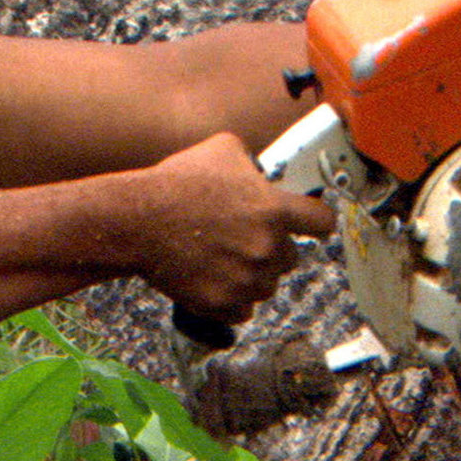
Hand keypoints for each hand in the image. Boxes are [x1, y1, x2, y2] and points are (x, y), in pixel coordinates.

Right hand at [132, 133, 337, 325]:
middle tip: (242, 239)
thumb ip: (251, 161)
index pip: (323, 222)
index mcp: (274, 210)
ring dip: (251, 276)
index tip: (311, 225)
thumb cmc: (176, 183)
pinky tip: (213, 280)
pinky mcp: (224, 304)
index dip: (316, 221)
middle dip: (272, 249)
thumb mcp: (221, 150)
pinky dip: (231, 300)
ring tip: (221, 258)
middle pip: (291, 258)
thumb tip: (257, 168)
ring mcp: (247, 280)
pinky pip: (243, 310)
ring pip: (266, 285)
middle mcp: (267, 248)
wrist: (137, 221)